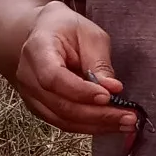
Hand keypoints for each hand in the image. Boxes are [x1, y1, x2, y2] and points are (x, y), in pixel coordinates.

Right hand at [14, 1, 134, 136]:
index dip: (81, 91)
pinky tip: (110, 123)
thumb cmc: (68, 29)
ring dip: (96, 125)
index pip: (54, 78)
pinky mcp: (40, 107)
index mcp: (37, 49)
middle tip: (128, 117)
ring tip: (125, 123)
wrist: (44, 33)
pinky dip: (89, 126)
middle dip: (97, 115)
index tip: (108, 96)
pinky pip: (64, 122)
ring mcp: (30, 95)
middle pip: (60, 105)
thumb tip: (113, 89)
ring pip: (63, 119)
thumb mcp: (90, 35)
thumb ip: (99, 62)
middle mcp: (27, 76)